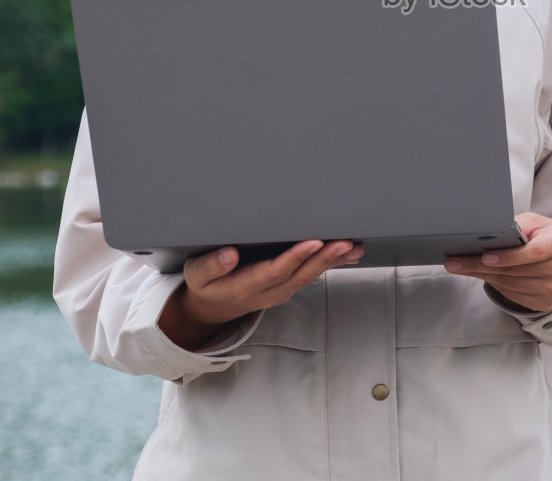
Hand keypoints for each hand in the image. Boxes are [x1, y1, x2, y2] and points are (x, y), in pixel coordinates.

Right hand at [159, 239, 361, 349]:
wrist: (212, 309)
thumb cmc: (205, 285)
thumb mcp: (197, 275)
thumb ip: (212, 265)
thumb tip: (230, 255)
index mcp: (245, 286)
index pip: (275, 271)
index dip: (295, 257)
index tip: (313, 242)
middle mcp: (268, 292)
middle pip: (300, 274)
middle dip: (324, 258)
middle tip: (344, 243)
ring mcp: (280, 292)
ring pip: (310, 275)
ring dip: (333, 262)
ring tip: (353, 247)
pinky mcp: (287, 287)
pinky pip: (311, 275)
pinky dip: (331, 264)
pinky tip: (348, 254)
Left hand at [442, 212, 551, 313]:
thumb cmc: (548, 237)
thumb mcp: (538, 223)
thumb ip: (518, 225)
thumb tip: (489, 230)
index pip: (534, 253)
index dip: (509, 256)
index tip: (484, 256)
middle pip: (515, 271)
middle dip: (480, 266)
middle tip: (454, 262)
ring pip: (510, 285)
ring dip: (482, 276)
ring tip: (460, 266)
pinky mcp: (545, 303)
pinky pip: (512, 295)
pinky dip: (495, 285)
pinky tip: (482, 275)